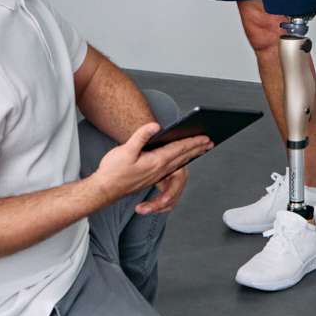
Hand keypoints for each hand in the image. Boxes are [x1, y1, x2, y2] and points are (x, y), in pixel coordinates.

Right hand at [90, 123, 211, 205]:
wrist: (104, 189)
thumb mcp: (125, 150)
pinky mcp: (152, 177)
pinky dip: (181, 161)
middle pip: (183, 156)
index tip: (205, 137)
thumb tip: (155, 126)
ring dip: (191, 155)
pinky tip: (182, 159)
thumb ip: (141, 136)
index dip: (193, 142)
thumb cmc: (112, 171)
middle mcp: (159, 170)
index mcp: (156, 162)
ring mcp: (156, 175)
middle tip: (210, 142)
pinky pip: (172, 168)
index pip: (179, 149)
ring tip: (200, 149)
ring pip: (179, 163)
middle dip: (197, 148)